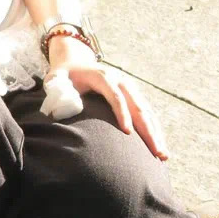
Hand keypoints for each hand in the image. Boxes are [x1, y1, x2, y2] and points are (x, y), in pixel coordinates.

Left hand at [48, 43, 168, 160]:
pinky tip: (159, 146)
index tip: (127, 134)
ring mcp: (129, 88)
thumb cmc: (63, 75)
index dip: (122, 114)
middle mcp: (120, 81)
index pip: (115, 96)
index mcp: (102, 77)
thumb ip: (57, 91)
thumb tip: (62, 109)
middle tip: (155, 152)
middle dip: (147, 130)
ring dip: (155, 133)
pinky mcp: (133, 95)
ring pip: (146, 112)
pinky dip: (154, 130)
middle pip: (137, 106)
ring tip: (163, 155)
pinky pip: (147, 113)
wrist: (75, 62)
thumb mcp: (55, 79)